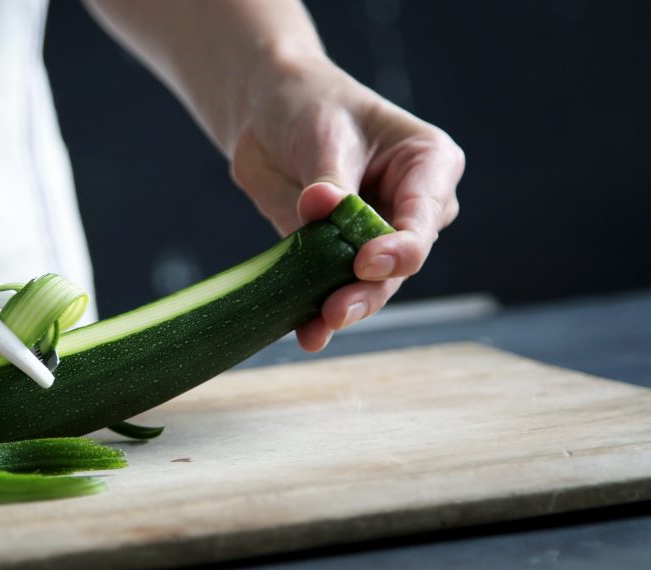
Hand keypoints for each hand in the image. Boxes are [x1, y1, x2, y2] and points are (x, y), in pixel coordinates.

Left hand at [231, 56, 464, 350]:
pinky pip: (332, 288)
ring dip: (344, 307)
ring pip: (371, 284)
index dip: (399, 247)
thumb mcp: (324, 134)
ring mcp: (377, 238)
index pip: (423, 217)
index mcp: (429, 165)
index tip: (365, 262)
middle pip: (400, 262)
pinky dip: (317, 312)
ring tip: (318, 326)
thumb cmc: (311, 108)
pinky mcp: (338, 257)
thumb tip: (321, 206)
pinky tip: (307, 333)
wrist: (268, 114)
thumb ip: (328, 179)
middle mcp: (412, 209)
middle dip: (369, 289)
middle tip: (336, 310)